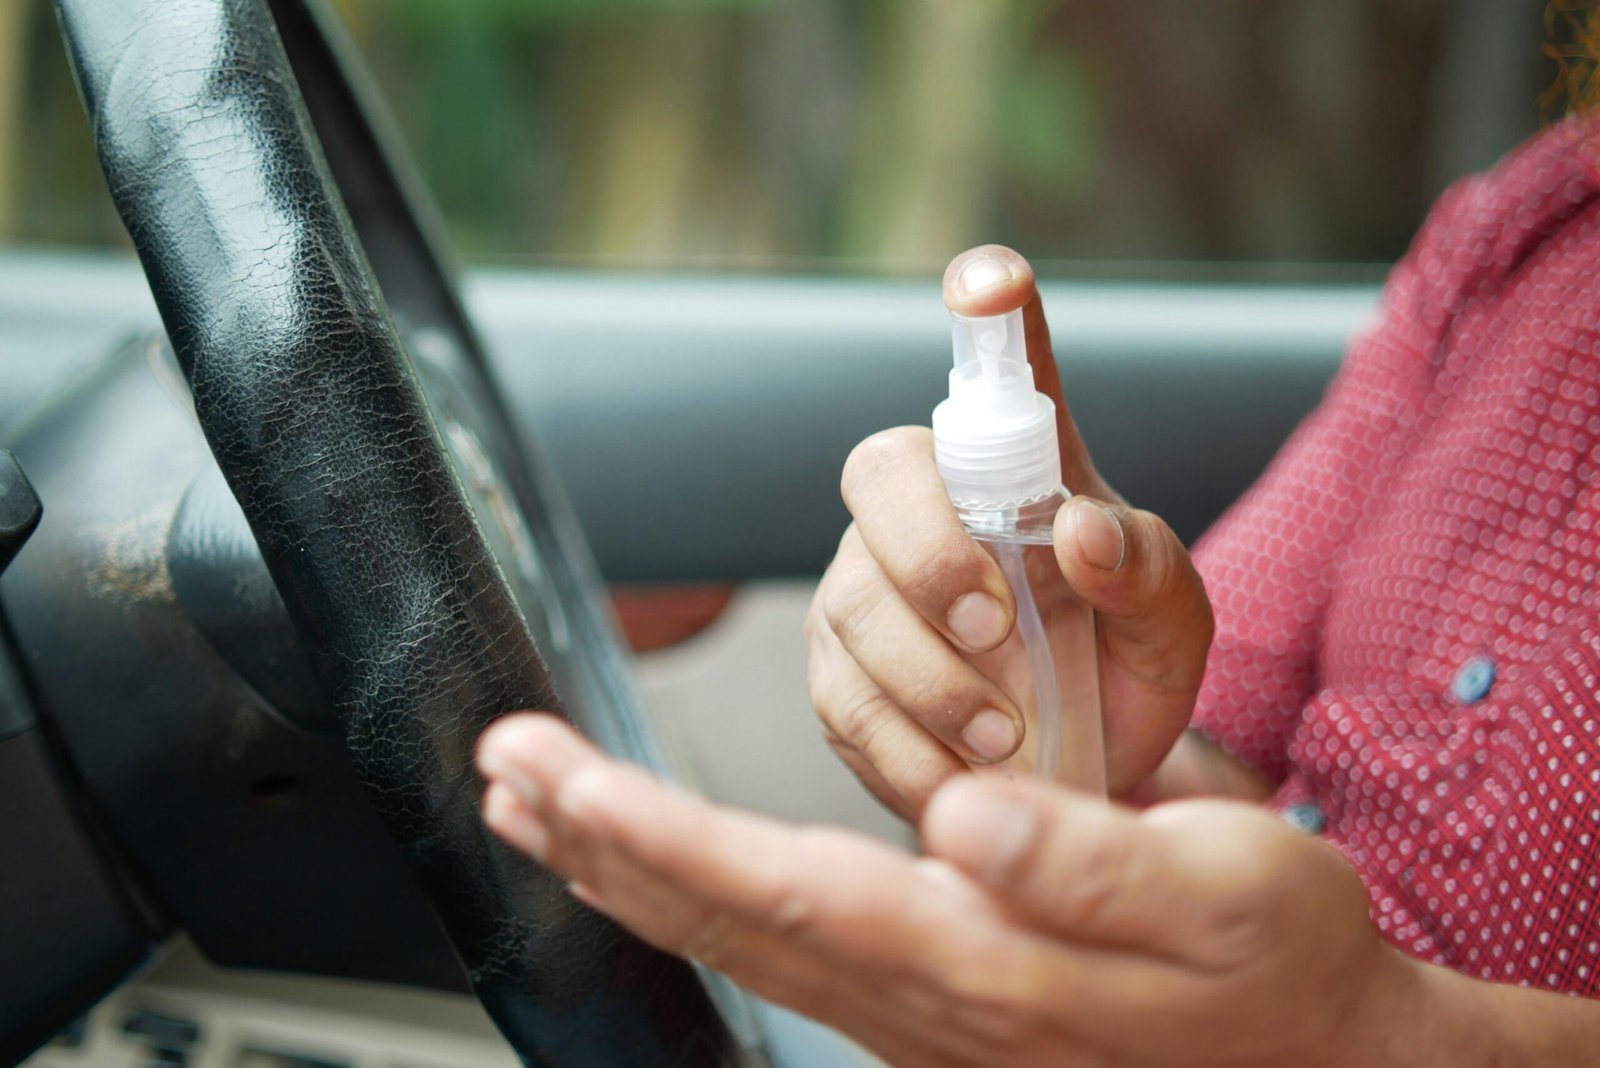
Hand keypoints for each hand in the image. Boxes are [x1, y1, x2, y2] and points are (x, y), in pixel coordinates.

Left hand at [476, 714, 1418, 1067]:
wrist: (1318, 1054)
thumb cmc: (1277, 961)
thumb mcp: (1230, 888)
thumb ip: (1093, 860)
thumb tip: (963, 818)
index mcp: (982, 956)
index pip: (778, 889)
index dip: (652, 831)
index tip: (554, 774)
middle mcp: (925, 994)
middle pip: (723, 916)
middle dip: (597, 838)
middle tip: (504, 766)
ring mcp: (918, 1009)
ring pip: (736, 935)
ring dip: (626, 866)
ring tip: (541, 804)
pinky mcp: (928, 1000)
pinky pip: (778, 946)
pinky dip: (695, 894)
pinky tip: (658, 863)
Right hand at [806, 245, 1212, 812]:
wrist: (1075, 773)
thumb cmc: (1121, 666)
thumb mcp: (1171, 627)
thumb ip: (1147, 571)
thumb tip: (1077, 529)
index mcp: (1020, 471)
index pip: (998, 370)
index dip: (988, 314)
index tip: (994, 282)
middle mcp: (928, 509)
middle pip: (881, 472)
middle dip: (929, 554)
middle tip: (997, 626)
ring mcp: (867, 589)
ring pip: (854, 605)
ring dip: (931, 679)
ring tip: (1006, 734)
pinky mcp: (837, 675)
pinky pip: (843, 702)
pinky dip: (906, 749)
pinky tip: (961, 770)